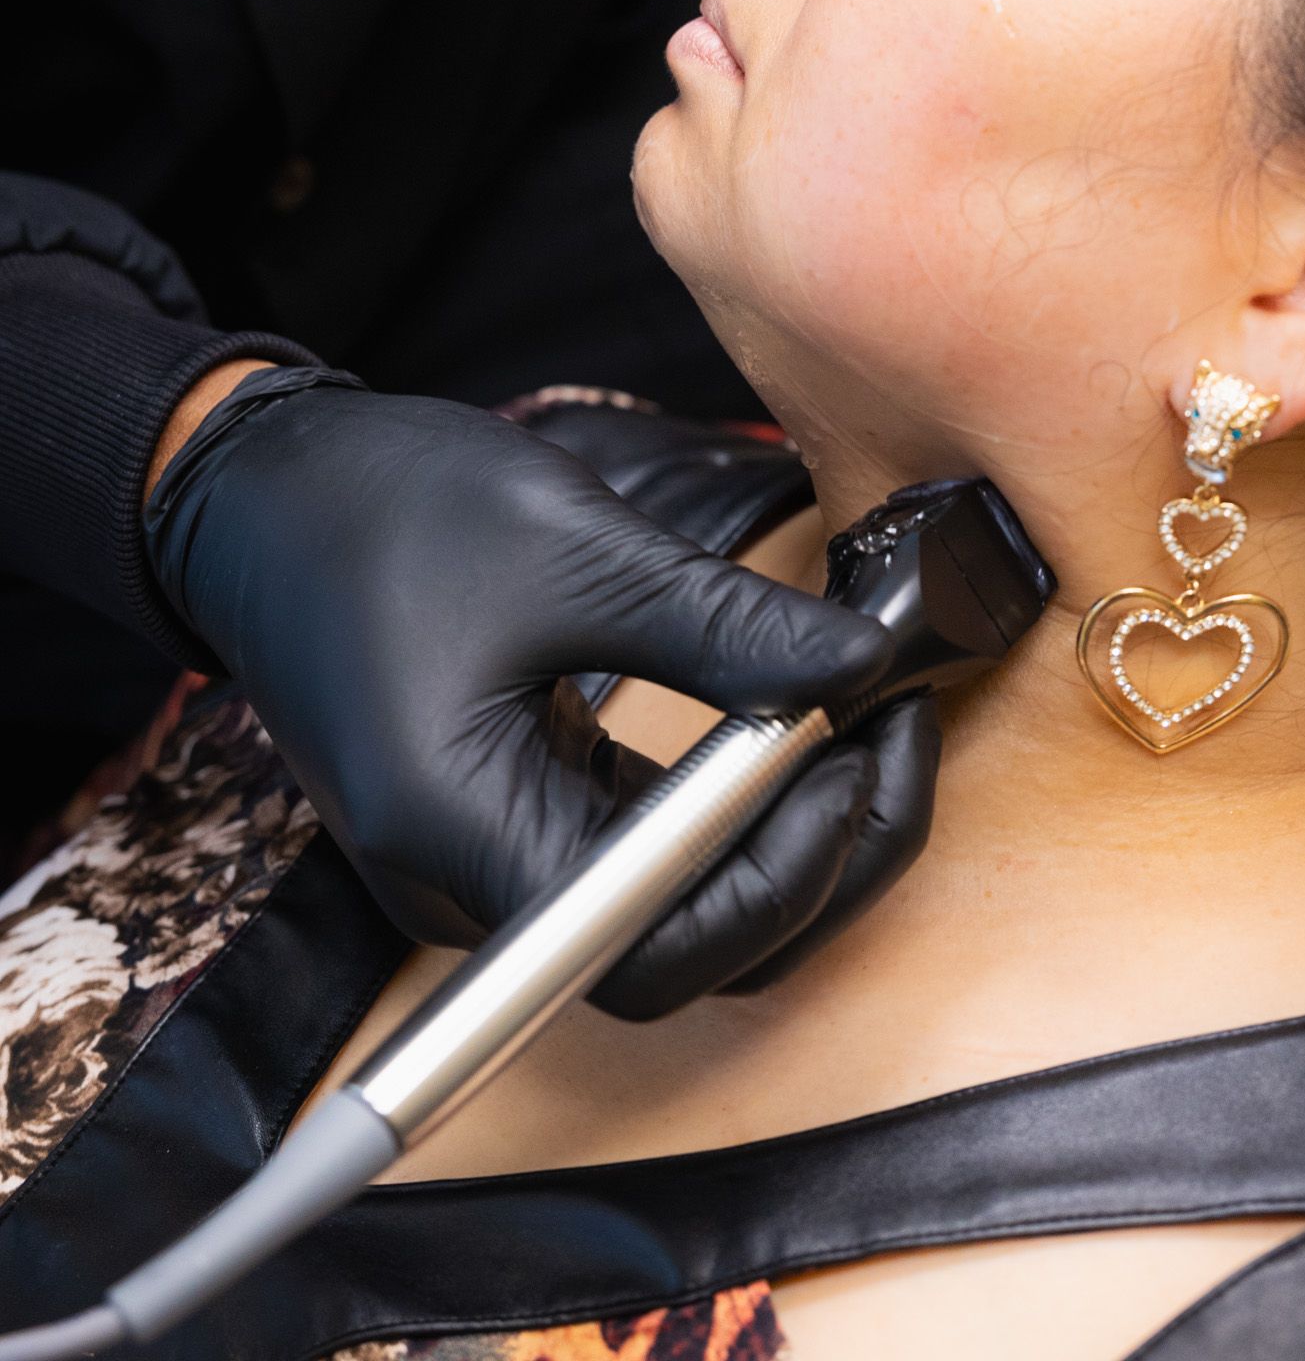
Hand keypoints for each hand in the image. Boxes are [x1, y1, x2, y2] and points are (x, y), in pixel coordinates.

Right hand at [142, 366, 939, 1017]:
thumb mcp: (575, 550)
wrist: (262, 498)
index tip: (863, 754)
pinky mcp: (508, 823)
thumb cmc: (388, 512)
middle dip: (816, 863)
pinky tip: (790, 732)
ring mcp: (488, 864)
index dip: (788, 872)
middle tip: (896, 736)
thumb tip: (867, 664)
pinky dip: (729, 815)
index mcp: (464, 832)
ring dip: (786, 841)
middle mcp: (470, 886)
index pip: (659, 944)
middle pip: (681, 951)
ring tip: (866, 726)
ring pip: (673, 917)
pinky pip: (642, 864)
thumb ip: (726, 627)